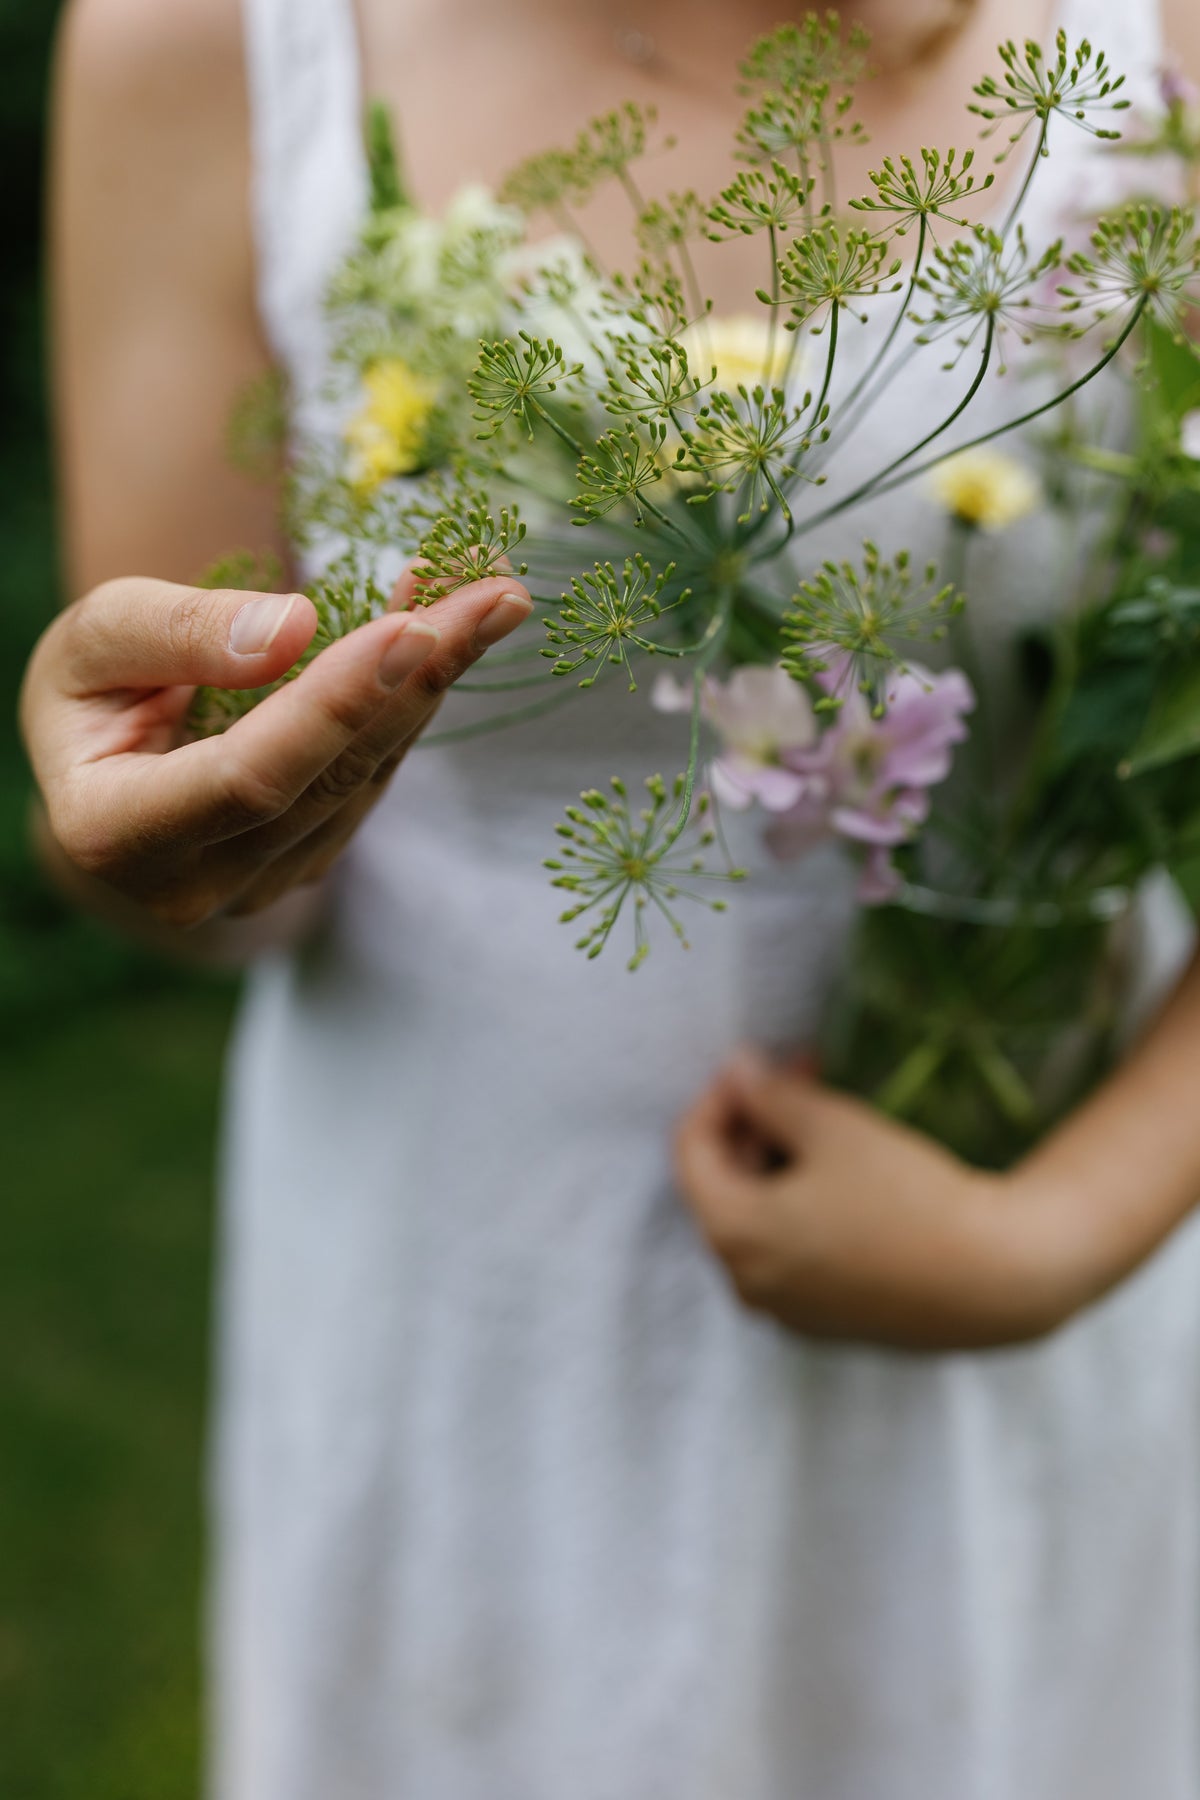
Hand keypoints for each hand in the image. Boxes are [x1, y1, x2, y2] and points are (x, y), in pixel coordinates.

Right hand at [19, 568, 531, 926]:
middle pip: (330, 782)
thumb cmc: (89, 693)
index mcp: (117, 833)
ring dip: (434, 683)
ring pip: (366, 780)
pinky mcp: (307, 866)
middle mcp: (193, 884)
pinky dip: (410, 702)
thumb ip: (178, 632)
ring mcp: (258, 886)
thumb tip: (295, 629)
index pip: (250, 777)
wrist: (98, 770)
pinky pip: (371, 781)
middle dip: (417, 678)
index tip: (410, 626)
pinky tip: (444, 631)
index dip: (335, 706)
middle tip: (496, 594)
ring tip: (488, 595)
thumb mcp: (97, 638)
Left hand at [674, 1049, 1089, 1349]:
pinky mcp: (828, 1324)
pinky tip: (847, 1178)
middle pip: (724, 1187)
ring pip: (761, 1221)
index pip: (691, 1152)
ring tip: (829, 1119)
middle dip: (756, 1126)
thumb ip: (770, 1095)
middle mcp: (746, 1282)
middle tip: (804, 1078)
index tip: (758, 1064)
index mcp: (731, 1234)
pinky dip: (803, 1210)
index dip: (719, 1097)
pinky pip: (793, 1255)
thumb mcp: (832, 1127)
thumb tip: (737, 1070)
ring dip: (780, 1164)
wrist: (994, 1279)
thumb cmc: (906, 1195)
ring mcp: (787, 1312)